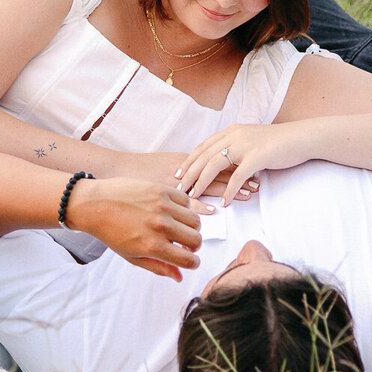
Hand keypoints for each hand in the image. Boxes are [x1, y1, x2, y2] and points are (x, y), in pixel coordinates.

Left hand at [66, 178, 210, 280]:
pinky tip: (172, 212)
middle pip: (197, 240)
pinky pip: (186, 200)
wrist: (94, 204)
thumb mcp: (132, 256)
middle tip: (184, 244)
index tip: (190, 260)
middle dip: (193, 246)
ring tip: (178, 227)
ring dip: (190, 227)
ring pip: (195, 220)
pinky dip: (183, 208)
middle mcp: (161, 227)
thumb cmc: (111, 232)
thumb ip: (158, 267)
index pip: (188, 260)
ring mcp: (162, 206)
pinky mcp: (161, 190)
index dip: (193, 263)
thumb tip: (179, 277)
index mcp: (153, 247)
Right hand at [111, 150, 259, 203]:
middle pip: (218, 173)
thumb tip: (198, 180)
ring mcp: (174, 182)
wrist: (113, 172)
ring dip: (229, 191)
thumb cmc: (137, 174)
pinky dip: (200, 204)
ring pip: (208, 185)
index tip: (253, 172)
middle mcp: (184, 169)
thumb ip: (182, 173)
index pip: (216, 164)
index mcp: (185, 162)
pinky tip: (214, 209)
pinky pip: (185, 201)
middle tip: (259, 184)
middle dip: (240, 179)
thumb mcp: (163, 168)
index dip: (236, 168)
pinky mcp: (162, 194)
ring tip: (248, 195)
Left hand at [177, 122, 310, 204]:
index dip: (189, 161)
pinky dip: (229, 191)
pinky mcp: (257, 157)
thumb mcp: (252, 141)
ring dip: (202, 181)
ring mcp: (245, 146)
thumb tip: (224, 162)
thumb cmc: (278, 143)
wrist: (301, 138)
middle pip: (204, 155)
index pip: (203, 147)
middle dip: (189, 173)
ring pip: (215, 164)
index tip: (177, 174)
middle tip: (178, 188)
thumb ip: (236, 149)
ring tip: (193, 195)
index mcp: (231, 132)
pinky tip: (223, 203)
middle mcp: (234, 136)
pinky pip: (237, 177)